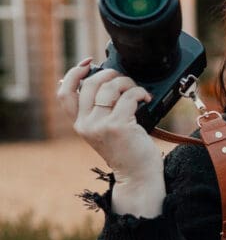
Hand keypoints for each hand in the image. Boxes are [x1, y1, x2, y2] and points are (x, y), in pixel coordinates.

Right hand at [57, 59, 162, 185]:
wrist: (137, 176)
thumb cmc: (126, 152)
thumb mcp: (105, 131)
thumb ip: (97, 111)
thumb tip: (97, 80)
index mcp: (80, 125)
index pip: (64, 93)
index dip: (73, 74)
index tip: (88, 63)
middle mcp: (86, 125)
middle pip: (89, 84)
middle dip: (109, 74)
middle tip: (124, 79)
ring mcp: (101, 125)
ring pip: (110, 87)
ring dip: (127, 83)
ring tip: (137, 91)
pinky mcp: (118, 126)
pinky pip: (128, 97)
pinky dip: (139, 92)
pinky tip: (146, 97)